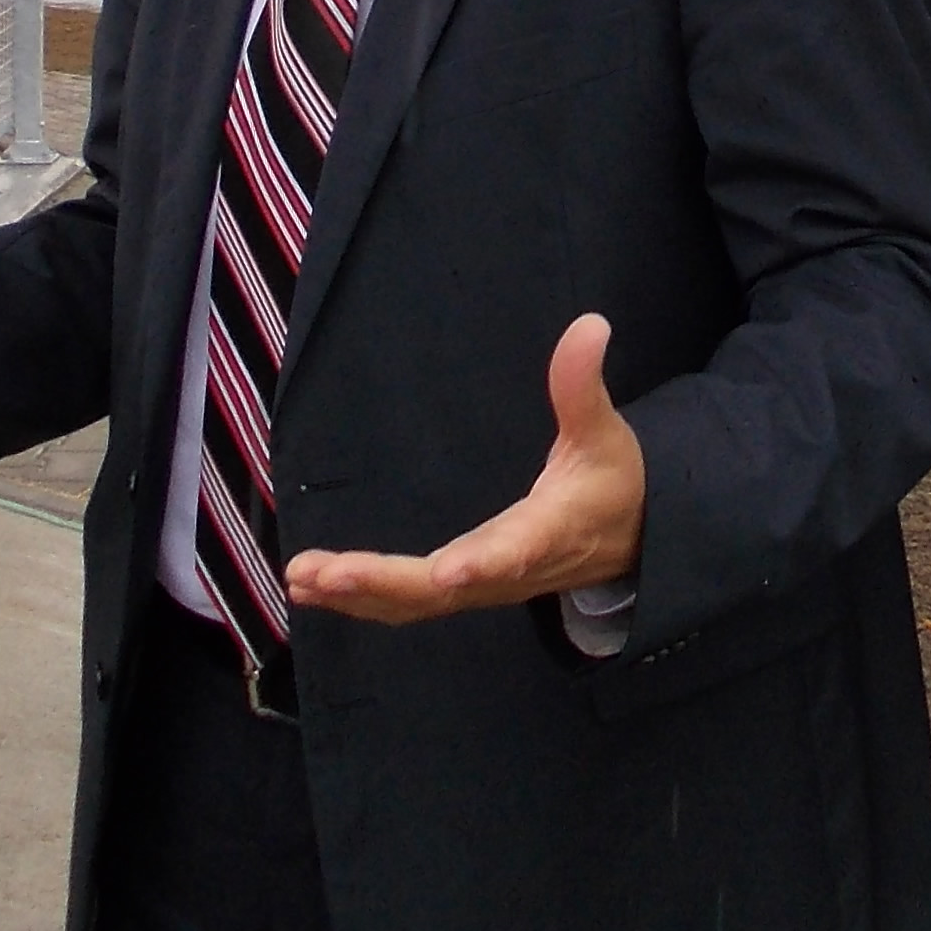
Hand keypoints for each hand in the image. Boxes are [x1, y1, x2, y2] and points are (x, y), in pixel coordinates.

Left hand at [288, 313, 642, 624]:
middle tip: (325, 573)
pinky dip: (363, 601)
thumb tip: (590, 325)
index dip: (484, 563)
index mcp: (547, 531)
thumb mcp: (603, 432)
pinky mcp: (465, 590)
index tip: (448, 570)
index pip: (515, 551)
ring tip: (303, 578)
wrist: (628, 540)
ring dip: (360, 594)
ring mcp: (483, 587)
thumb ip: (583, 384)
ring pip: (417, 604)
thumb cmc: (611, 481)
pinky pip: (409, 605)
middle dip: (383, 582)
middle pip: (443, 590)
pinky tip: (315, 589)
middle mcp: (509, 571)